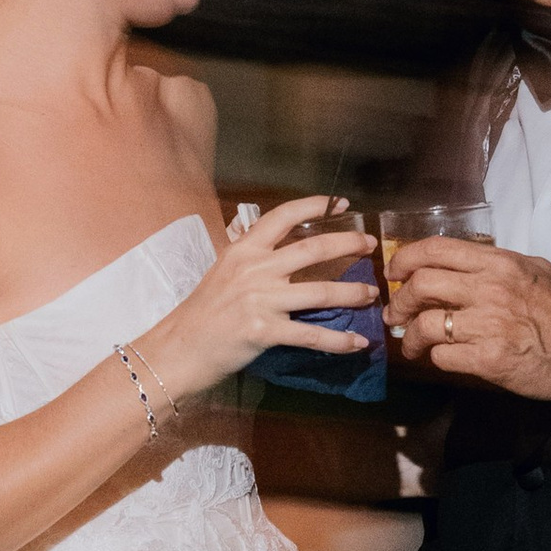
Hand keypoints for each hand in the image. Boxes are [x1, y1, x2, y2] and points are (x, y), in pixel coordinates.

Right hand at [138, 196, 374, 398]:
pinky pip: (311, 334)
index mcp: (244, 249)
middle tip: (370, 246)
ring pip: (320, 292)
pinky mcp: (265, 331)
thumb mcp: (223, 271)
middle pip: (313, 249)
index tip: (341, 203)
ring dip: (352, 293)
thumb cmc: (202, 312)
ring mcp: (260, 300)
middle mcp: (255, 268)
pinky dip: (339, 340)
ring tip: (371, 295)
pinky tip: (358, 343)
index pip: (284, 216)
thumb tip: (276, 245)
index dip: (316, 206)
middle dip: (348, 244)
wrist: (179, 348)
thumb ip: (250, 256)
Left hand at [389, 238, 550, 403]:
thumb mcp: (536, 270)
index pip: (435, 249)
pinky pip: (442, 356)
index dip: (404, 259)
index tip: (394, 273)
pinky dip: (435, 359)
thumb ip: (498, 265)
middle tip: (396, 313)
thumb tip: (464, 265)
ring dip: (410, 337)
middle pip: (420, 285)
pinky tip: (442, 359)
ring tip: (411, 345)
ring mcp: (488, 325)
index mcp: (499, 263)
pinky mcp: (488, 359)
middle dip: (399, 301)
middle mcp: (489, 289)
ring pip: (425, 324)